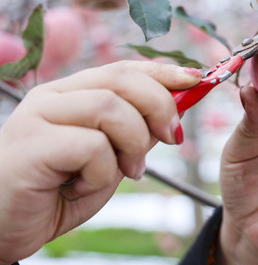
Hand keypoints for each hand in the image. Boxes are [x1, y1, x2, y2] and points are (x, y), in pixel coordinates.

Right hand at [0, 61, 200, 263]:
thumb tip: (175, 111)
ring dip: (132, 144)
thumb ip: (136, 133)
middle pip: (122, 78)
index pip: (125, 68)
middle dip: (160, 106)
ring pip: (111, 108)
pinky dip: (103, 171)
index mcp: (73, 93)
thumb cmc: (57, 193)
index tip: (198, 80)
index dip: (165, 71)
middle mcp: (54, 96)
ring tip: (128, 173)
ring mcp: (38, 116)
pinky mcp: (31, 144)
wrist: (3, 229)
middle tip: (172, 139)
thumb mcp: (110, 160)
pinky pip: (91, 145)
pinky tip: (84, 186)